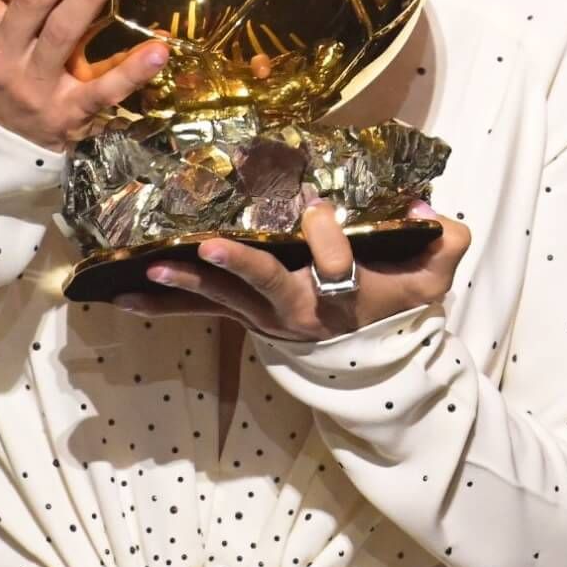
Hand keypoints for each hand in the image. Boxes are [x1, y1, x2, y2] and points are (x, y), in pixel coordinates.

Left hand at [113, 199, 471, 340]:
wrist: (371, 358)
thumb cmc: (397, 304)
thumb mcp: (435, 274)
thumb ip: (444, 237)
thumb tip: (424, 208)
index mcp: (341, 291)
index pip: (333, 257)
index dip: (329, 235)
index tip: (321, 210)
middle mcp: (295, 307)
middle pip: (264, 281)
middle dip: (237, 263)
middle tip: (207, 246)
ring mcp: (263, 315)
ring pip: (221, 296)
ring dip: (184, 281)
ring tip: (148, 266)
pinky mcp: (242, 316)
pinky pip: (197, 311)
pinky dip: (161, 303)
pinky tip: (122, 296)